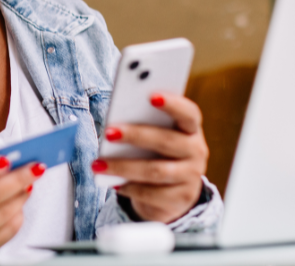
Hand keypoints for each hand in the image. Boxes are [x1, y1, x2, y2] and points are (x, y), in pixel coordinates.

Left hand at [92, 92, 208, 222]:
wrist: (171, 193)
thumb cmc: (156, 154)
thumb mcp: (153, 138)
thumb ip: (142, 125)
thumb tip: (115, 123)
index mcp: (190, 129)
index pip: (188, 113)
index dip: (173, 104)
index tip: (151, 95)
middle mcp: (196, 151)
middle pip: (167, 141)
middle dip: (135, 135)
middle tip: (108, 132)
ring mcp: (191, 176)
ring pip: (156, 170)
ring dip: (123, 166)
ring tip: (98, 164)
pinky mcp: (181, 198)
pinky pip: (152, 193)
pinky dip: (130, 187)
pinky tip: (113, 183)